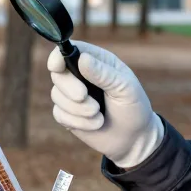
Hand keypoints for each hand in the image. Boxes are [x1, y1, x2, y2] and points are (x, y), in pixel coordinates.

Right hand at [47, 41, 163, 167]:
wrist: (133, 140)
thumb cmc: (133, 109)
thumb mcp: (125, 88)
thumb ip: (104, 73)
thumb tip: (82, 59)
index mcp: (97, 61)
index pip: (70, 50)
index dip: (58, 56)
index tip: (56, 66)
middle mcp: (80, 75)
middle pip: (58, 74)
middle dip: (69, 88)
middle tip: (84, 96)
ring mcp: (71, 95)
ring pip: (56, 95)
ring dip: (78, 109)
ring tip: (98, 115)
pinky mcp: (67, 114)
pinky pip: (59, 114)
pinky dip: (77, 121)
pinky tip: (94, 124)